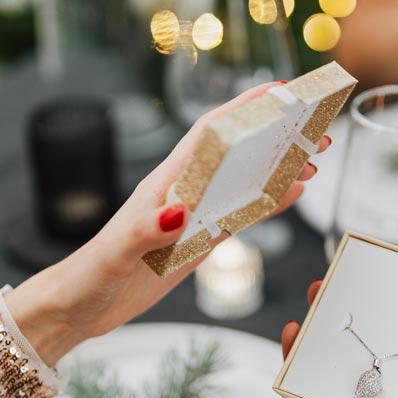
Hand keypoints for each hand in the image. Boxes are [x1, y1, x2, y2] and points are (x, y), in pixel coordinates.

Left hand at [6, 84, 329, 365]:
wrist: (83, 306)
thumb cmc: (92, 275)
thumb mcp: (118, 252)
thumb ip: (148, 231)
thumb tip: (181, 211)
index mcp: (165, 184)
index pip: (210, 135)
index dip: (244, 109)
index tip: (279, 91)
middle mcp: (184, 193)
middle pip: (236, 153)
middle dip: (276, 136)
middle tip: (314, 129)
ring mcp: (194, 217)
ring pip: (244, 183)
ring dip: (278, 169)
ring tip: (313, 160)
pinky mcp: (198, 242)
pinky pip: (240, 216)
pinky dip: (268, 204)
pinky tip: (291, 195)